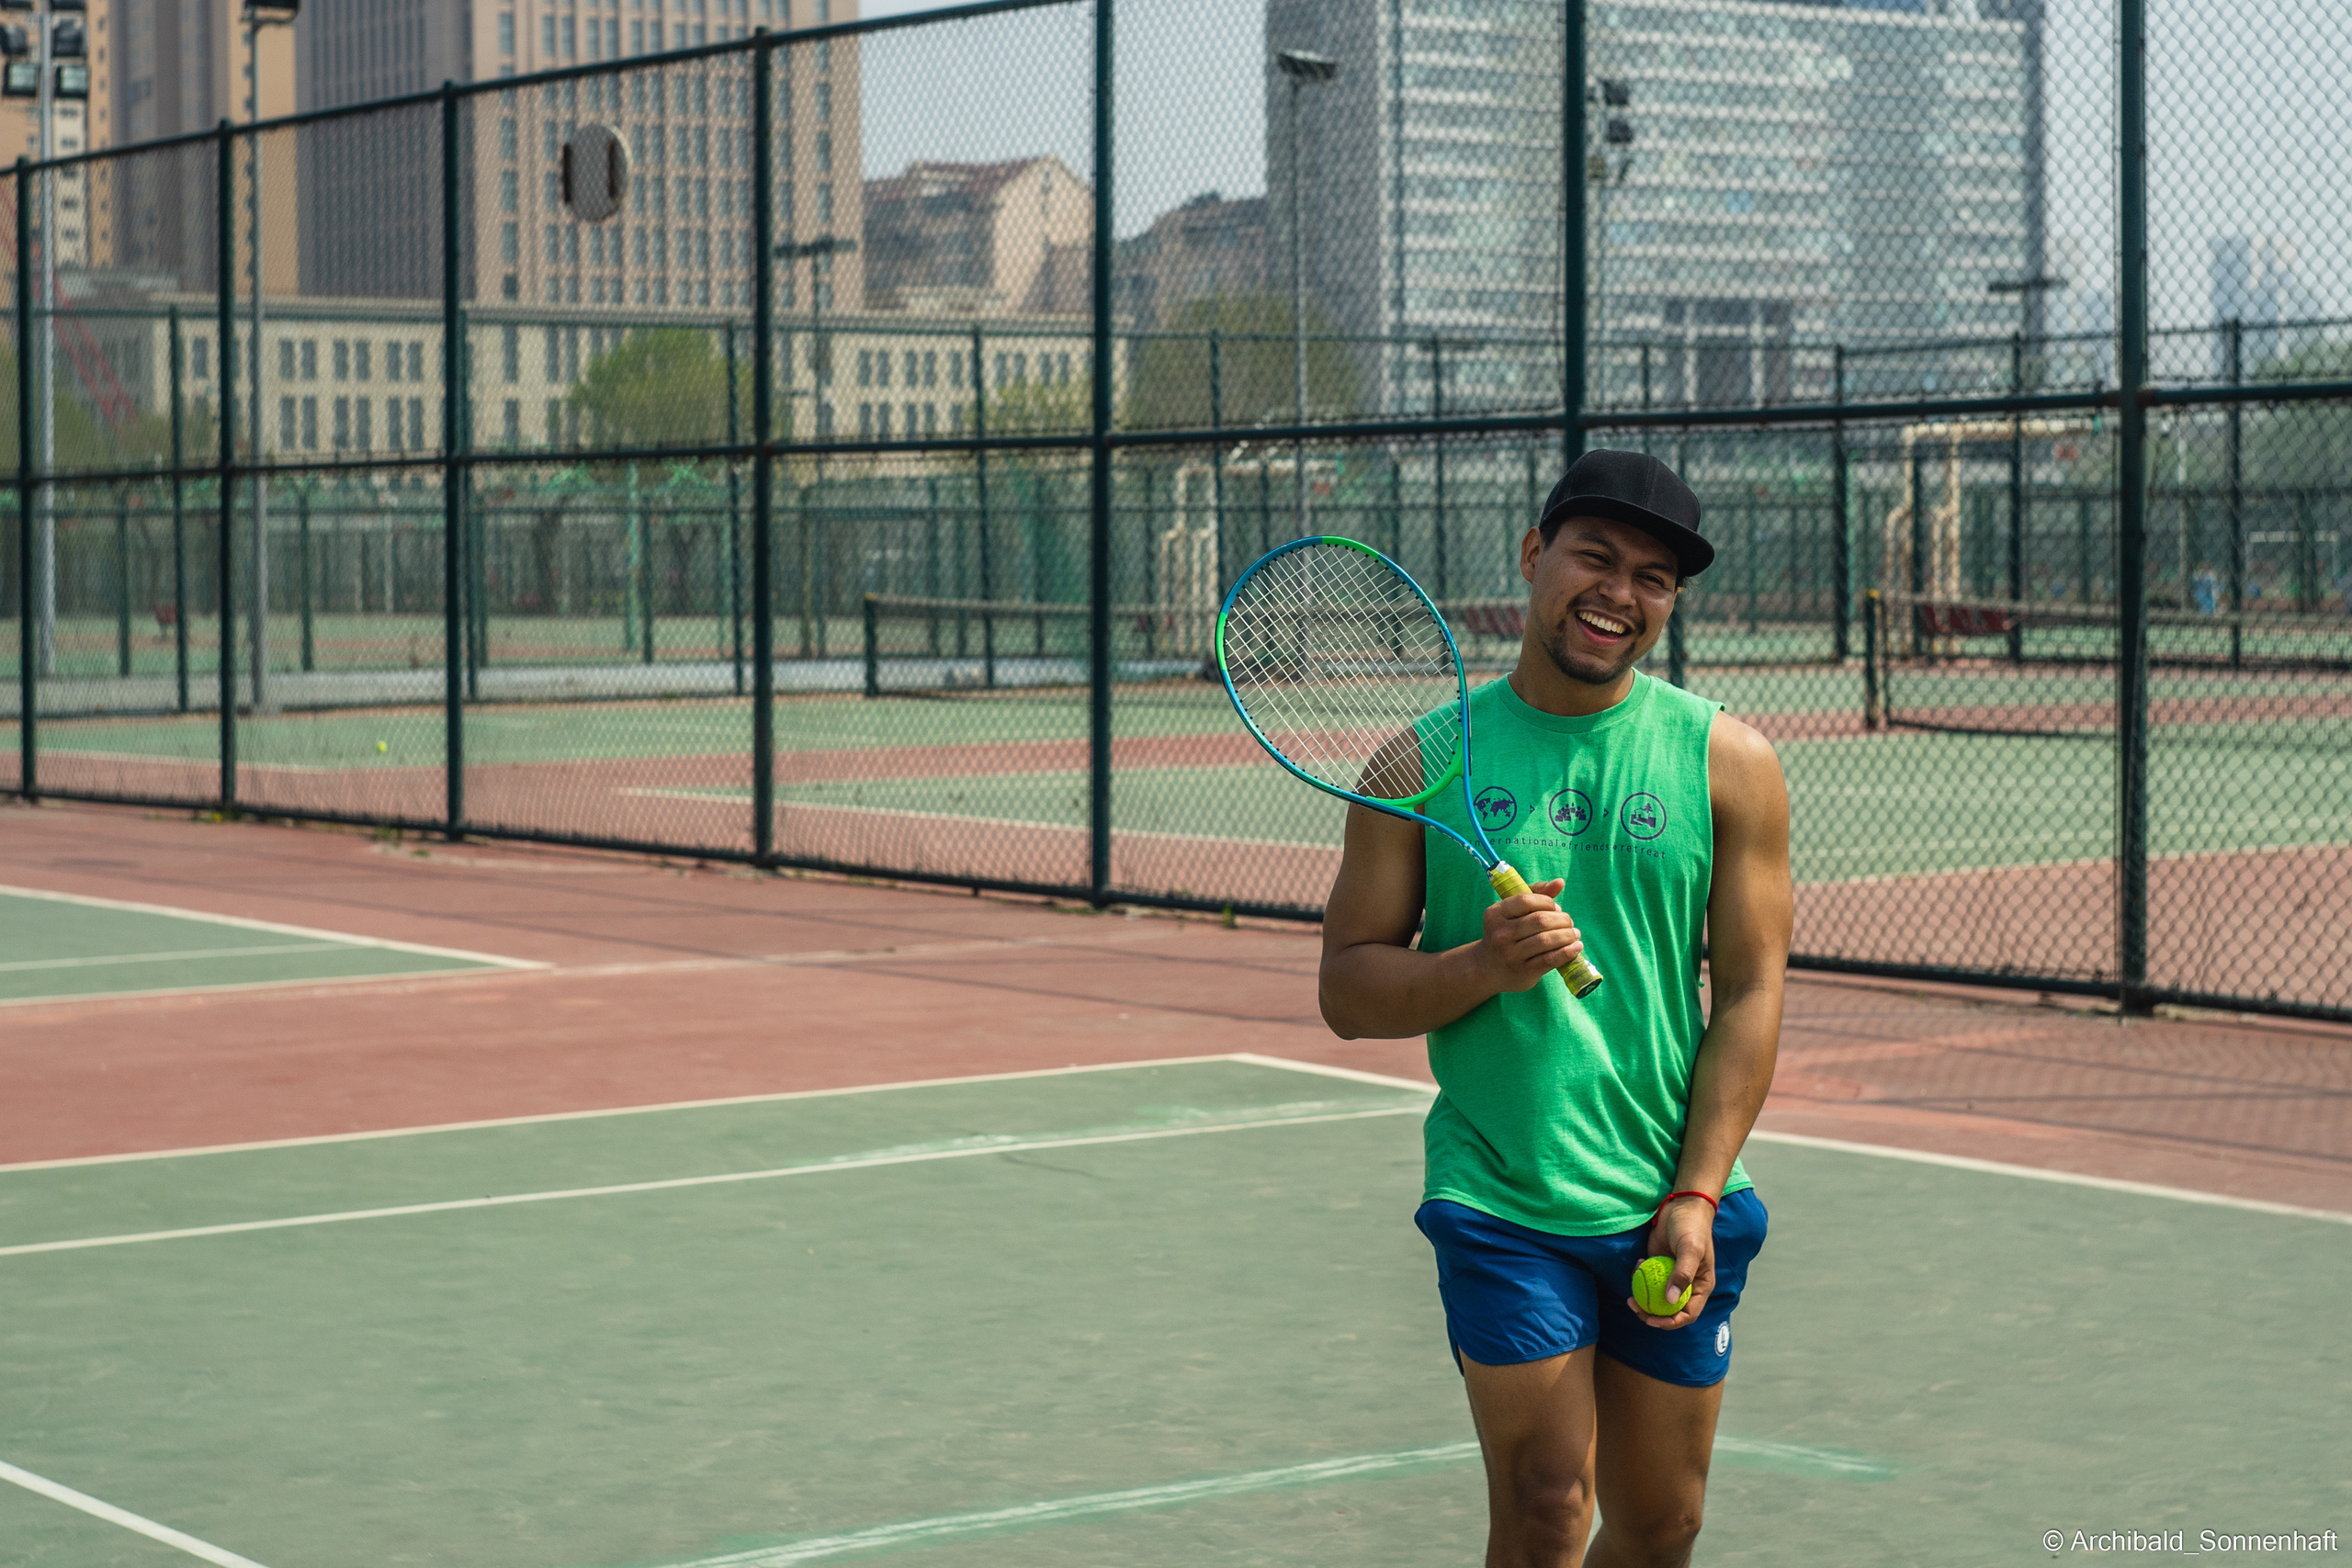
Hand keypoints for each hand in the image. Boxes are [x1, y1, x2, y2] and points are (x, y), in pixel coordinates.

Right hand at [1476, 878, 1582, 992]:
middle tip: (1569, 923)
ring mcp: (1510, 954)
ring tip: (1574, 934)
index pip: (1526, 900)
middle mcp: (1500, 934)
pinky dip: (1568, 952)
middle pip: (1540, 920)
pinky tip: (1577, 947)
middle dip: (1562, 919)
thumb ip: (1536, 894)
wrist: (1489, 969)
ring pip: (1547, 940)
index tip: (1556, 908)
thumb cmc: (1507, 934)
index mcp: (1495, 914)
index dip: (1547, 902)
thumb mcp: (1513, 913)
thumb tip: (1560, 882)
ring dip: (1568, 935)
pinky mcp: (1523, 971)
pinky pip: (1550, 959)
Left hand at [1627, 1195, 1715, 1328]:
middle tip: (1634, 1307)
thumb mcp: (1690, 1250)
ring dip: (1642, 1299)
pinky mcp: (1658, 1265)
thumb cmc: (1692, 1228)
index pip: (1687, 1314)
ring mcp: (1671, 1276)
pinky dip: (1639, 1276)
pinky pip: (1647, 1278)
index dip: (1670, 1322)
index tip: (1651, 1320)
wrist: (1682, 1206)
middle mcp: (1687, 1285)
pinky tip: (1637, 1264)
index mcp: (1701, 1287)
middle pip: (1669, 1310)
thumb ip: (1682, 1274)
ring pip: (1656, 1297)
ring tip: (1629, 1295)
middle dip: (1651, 1314)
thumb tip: (1671, 1301)